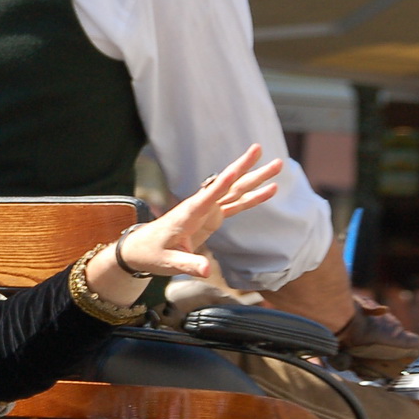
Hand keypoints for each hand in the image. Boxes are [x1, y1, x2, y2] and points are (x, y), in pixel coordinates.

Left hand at [86, 144, 281, 305]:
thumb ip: (187, 265)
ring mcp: (207, 211)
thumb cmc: (151, 254)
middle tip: (258, 148)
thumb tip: (206, 271)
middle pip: (226, 185)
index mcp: (187, 215)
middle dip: (243, 167)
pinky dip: (253, 198)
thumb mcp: (167, 263)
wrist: (141, 249)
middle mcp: (199, 207)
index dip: (221, 184)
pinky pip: (236, 205)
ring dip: (255, 178)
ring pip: (235, 191)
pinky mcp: (212, 217)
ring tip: (277, 165)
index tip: (235, 169)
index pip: (207, 197)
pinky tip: (271, 189)